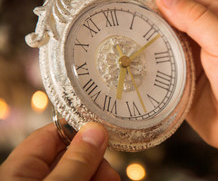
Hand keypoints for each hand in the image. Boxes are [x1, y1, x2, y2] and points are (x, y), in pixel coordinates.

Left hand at [0, 123, 119, 180]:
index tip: (103, 128)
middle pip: (71, 156)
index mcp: (20, 170)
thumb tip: (96, 129)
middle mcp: (35, 178)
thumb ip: (76, 161)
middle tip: (109, 171)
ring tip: (111, 180)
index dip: (77, 128)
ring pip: (81, 172)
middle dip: (95, 159)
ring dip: (100, 173)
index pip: (50, 135)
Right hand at [117, 0, 217, 180]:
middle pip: (168, 12)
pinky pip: (157, 63)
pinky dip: (142, 56)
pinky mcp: (180, 79)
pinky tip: (125, 50)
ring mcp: (191, 57)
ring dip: (138, 28)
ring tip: (112, 18)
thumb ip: (197, 18)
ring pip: (160, 37)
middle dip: (141, 1)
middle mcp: (204, 35)